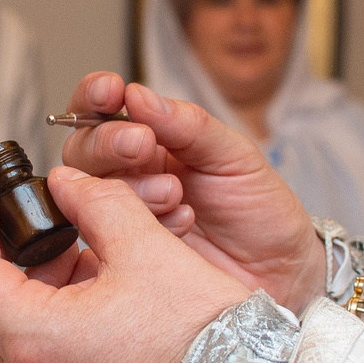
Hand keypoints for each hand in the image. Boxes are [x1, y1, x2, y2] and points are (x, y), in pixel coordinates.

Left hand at [0, 169, 248, 362]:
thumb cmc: (203, 335)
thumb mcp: (146, 247)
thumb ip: (96, 202)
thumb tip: (67, 183)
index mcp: (33, 342)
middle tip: (28, 221)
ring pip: (6, 343)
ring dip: (24, 294)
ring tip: (74, 255)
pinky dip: (46, 328)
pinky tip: (91, 297)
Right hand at [55, 75, 321, 311]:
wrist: (280, 271)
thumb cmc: (258, 209)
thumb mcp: (234, 156)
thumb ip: (188, 125)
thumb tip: (138, 95)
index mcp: (152, 140)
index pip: (103, 110)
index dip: (96, 96)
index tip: (109, 91)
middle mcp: (129, 174)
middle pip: (83, 149)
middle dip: (109, 143)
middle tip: (142, 145)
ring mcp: (123, 215)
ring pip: (91, 190)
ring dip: (132, 186)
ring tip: (175, 194)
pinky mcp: (123, 254)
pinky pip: (108, 233)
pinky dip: (143, 223)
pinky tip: (181, 224)